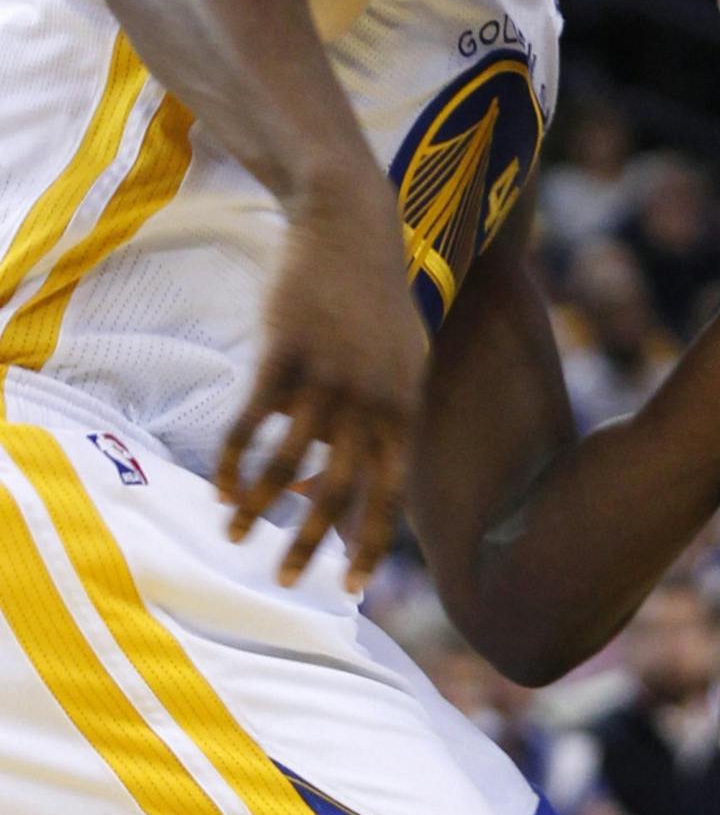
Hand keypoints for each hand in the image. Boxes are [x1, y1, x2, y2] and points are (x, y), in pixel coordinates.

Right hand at [216, 179, 425, 591]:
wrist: (350, 226)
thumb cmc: (374, 302)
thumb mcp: (401, 359)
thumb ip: (383, 419)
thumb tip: (337, 485)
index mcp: (407, 401)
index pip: (393, 488)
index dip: (372, 540)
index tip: (353, 588)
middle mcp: (371, 396)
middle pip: (339, 488)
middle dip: (310, 542)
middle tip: (286, 581)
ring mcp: (326, 374)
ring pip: (287, 462)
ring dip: (259, 506)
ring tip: (237, 535)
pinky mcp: (282, 353)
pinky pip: (251, 423)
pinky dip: (233, 461)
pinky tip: (219, 487)